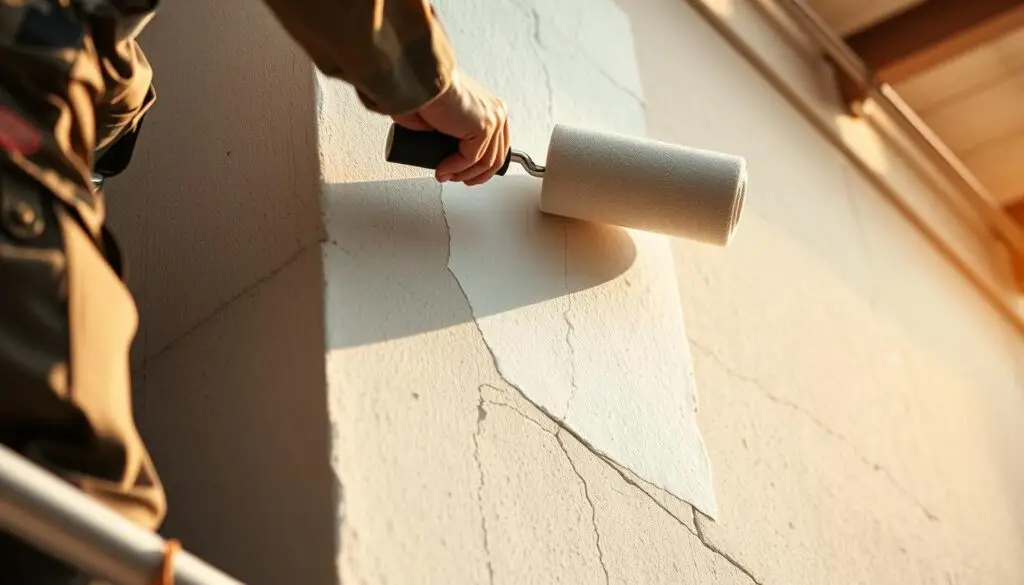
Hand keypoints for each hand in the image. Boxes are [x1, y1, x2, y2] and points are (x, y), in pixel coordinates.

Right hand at [392, 70, 509, 185]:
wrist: (422, 79)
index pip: (496, 145)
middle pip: (496, 156)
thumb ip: (449, 133)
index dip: (480, 166)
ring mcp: (493, 119)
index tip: (463, 173)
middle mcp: (497, 112)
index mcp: (491, 108)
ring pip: (486, 161)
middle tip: (456, 179)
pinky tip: (443, 170)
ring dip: (465, 175)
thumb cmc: (427, 91)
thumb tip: (444, 155)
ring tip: (447, 176)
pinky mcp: (484, 127)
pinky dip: (456, 169)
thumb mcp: (446, 116)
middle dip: (476, 175)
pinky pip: (472, 158)